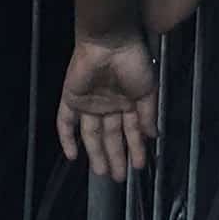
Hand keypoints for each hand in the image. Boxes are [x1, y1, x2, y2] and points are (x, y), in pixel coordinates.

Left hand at [57, 37, 157, 181]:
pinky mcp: (71, 98)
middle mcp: (107, 105)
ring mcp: (88, 103)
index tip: (140, 166)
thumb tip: (153, 136)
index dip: (135, 149)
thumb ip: (148, 114)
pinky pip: (65, 121)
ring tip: (103, 172)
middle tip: (118, 177)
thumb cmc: (132, 62)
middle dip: (115, 156)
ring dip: (97, 153)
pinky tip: (73, 156)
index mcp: (126, 102)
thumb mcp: (147, 89)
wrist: (110, 42)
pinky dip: (67, 138)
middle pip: (110, 136)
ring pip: (91, 134)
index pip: (130, 131)